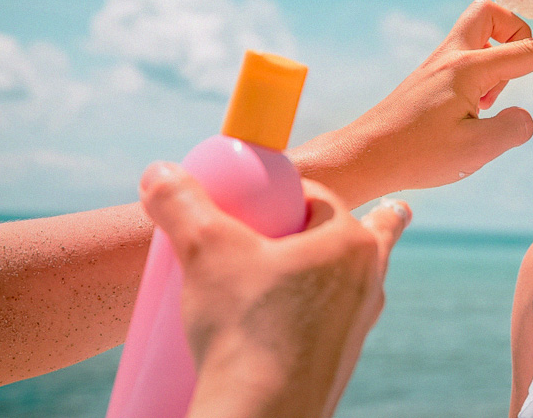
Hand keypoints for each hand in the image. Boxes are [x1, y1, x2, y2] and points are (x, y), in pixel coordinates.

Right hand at [138, 162, 409, 417]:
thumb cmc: (244, 328)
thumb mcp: (204, 251)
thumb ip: (181, 204)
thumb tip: (159, 171)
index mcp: (351, 243)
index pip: (320, 197)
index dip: (287, 190)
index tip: (259, 198)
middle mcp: (367, 282)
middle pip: (356, 236)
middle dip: (353, 222)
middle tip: (373, 210)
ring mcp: (358, 325)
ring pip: (350, 281)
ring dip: (338, 269)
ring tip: (338, 262)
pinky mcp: (339, 361)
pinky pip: (334, 322)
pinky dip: (321, 312)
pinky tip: (301, 320)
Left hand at [288, 0, 532, 206]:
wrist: (364, 156)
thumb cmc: (417, 155)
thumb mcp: (476, 150)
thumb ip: (513, 128)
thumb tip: (524, 115)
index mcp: (468, 69)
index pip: (530, 52)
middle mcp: (452, 57)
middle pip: (491, 13)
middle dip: (515, 33)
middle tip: (513, 74)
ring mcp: (437, 65)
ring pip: (477, 35)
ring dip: (497, 60)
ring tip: (486, 106)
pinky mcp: (428, 78)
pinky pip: (465, 58)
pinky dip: (479, 76)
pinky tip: (467, 114)